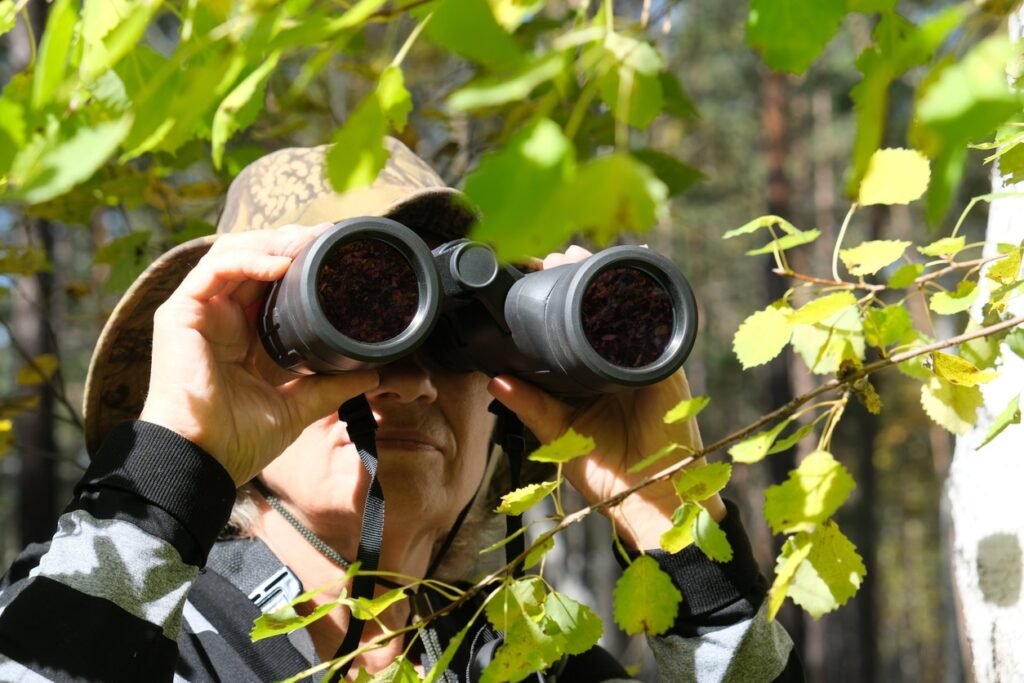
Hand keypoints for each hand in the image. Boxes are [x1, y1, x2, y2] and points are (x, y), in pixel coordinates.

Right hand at [139, 225, 378, 485]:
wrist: (204, 462)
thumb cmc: (239, 440)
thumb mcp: (297, 407)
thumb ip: (331, 386)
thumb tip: (372, 374)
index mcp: (244, 334)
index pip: (270, 281)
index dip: (300, 261)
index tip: (337, 252)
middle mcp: (220, 316)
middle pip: (253, 258)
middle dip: (289, 242)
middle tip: (325, 236)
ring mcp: (199, 312)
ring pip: (233, 252)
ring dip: (272, 243)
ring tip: (307, 243)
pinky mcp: (179, 313)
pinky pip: (215, 270)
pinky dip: (249, 260)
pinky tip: (280, 265)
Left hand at [488, 246, 724, 549]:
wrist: (651, 498)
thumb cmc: (607, 472)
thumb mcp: (558, 434)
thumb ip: (530, 405)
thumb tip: (495, 378)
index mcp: (587, 373)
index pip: (571, 325)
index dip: (555, 298)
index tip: (533, 274)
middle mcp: (614, 361)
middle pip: (598, 308)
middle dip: (578, 276)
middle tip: (557, 257)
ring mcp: (640, 360)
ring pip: (623, 308)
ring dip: (604, 278)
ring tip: (579, 256)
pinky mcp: (664, 365)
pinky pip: (654, 326)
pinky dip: (642, 300)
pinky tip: (624, 276)